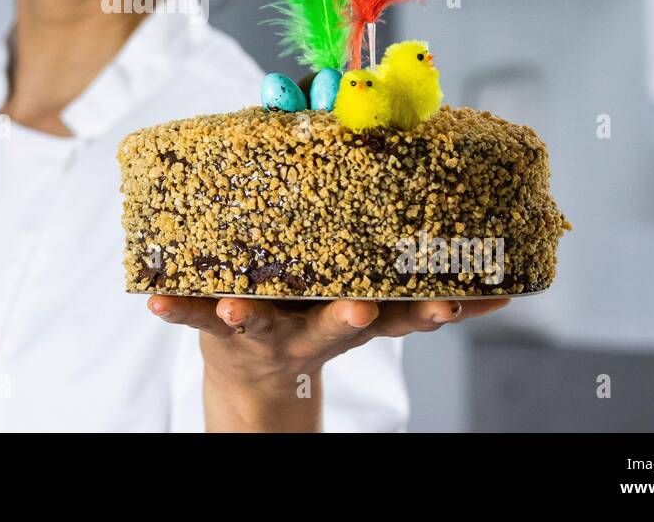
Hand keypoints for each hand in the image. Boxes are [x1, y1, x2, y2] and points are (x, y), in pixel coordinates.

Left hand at [148, 294, 509, 430]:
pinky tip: (150, 301)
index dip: (431, 310)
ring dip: (250, 316)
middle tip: (363, 309)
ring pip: (262, 324)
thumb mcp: (363, 303)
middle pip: (338, 325)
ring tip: (235, 309)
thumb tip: (503, 276)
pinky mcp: (220, 328)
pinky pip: (192, 318)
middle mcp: (315, 327)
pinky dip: (173, 308)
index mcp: (356, 313)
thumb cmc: (313, 313)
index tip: (456, 302)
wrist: (257, 375)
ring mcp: (267, 330)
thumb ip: (416, 291)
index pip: (405, 315)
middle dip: (351, 317)